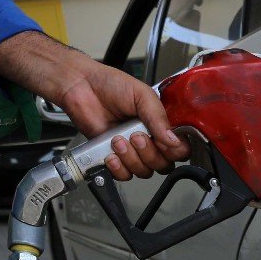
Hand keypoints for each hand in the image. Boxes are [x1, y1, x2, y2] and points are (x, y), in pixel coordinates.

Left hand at [58, 62, 190, 179]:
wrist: (81, 88)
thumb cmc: (110, 85)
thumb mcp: (141, 94)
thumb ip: (158, 117)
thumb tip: (173, 140)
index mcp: (160, 123)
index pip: (179, 148)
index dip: (174, 150)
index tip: (162, 141)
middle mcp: (148, 138)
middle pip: (162, 164)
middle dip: (149, 153)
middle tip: (135, 136)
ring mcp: (131, 149)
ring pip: (143, 171)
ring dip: (131, 158)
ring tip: (117, 139)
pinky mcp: (114, 157)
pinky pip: (124, 175)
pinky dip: (118, 168)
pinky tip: (110, 153)